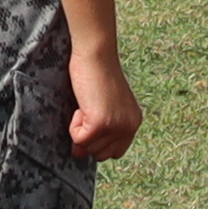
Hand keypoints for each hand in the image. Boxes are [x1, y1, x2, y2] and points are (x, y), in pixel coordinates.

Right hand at [64, 41, 143, 163]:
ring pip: (88, 149)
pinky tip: (81, 106)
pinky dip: (73, 126)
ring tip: (85, 106)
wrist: (96, 53)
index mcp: (134, 122)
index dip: (98, 143)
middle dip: (88, 139)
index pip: (115, 152)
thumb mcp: (109, 104)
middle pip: (101, 155)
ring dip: (80, 130)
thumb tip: (81, 153)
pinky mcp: (101, 124)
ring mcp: (116, 126)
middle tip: (86, 113)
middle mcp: (129, 127)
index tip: (90, 124)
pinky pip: (79, 140)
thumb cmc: (97, 72)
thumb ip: (105, 127)